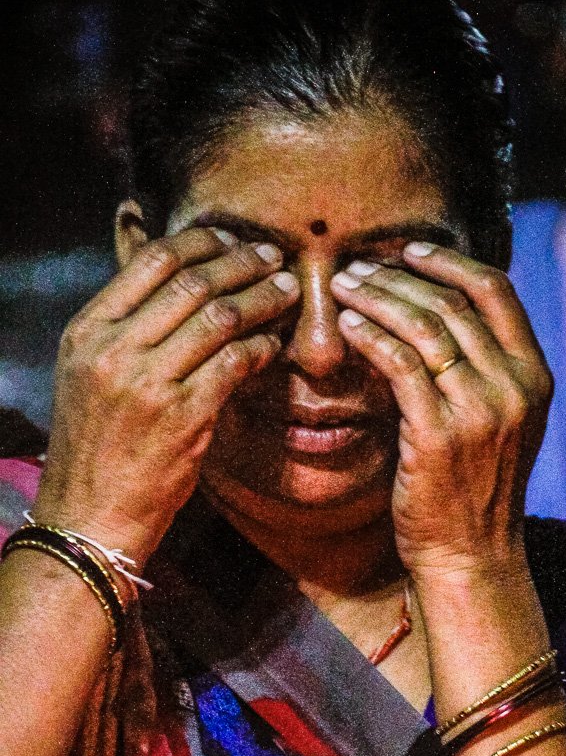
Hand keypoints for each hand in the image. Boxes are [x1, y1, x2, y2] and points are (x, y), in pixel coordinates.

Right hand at [35, 228, 299, 563]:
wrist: (90, 517)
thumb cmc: (97, 448)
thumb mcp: (90, 376)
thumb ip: (126, 331)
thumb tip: (183, 287)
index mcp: (88, 331)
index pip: (151, 261)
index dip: (201, 241)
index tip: (232, 238)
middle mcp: (114, 350)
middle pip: (192, 282)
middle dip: (241, 263)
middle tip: (273, 257)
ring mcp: (148, 383)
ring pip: (218, 318)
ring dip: (261, 299)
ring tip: (287, 291)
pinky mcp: (182, 417)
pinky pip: (234, 364)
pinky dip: (260, 347)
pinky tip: (274, 344)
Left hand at [330, 243, 551, 579]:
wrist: (471, 554)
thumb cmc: (474, 487)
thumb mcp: (498, 420)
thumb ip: (482, 367)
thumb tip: (433, 307)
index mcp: (534, 376)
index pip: (496, 290)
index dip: (450, 261)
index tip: (410, 250)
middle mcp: (514, 387)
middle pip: (453, 302)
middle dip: (399, 275)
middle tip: (358, 266)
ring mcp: (480, 411)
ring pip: (423, 325)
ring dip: (377, 297)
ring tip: (344, 287)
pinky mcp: (438, 434)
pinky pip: (397, 364)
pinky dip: (368, 336)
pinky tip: (347, 327)